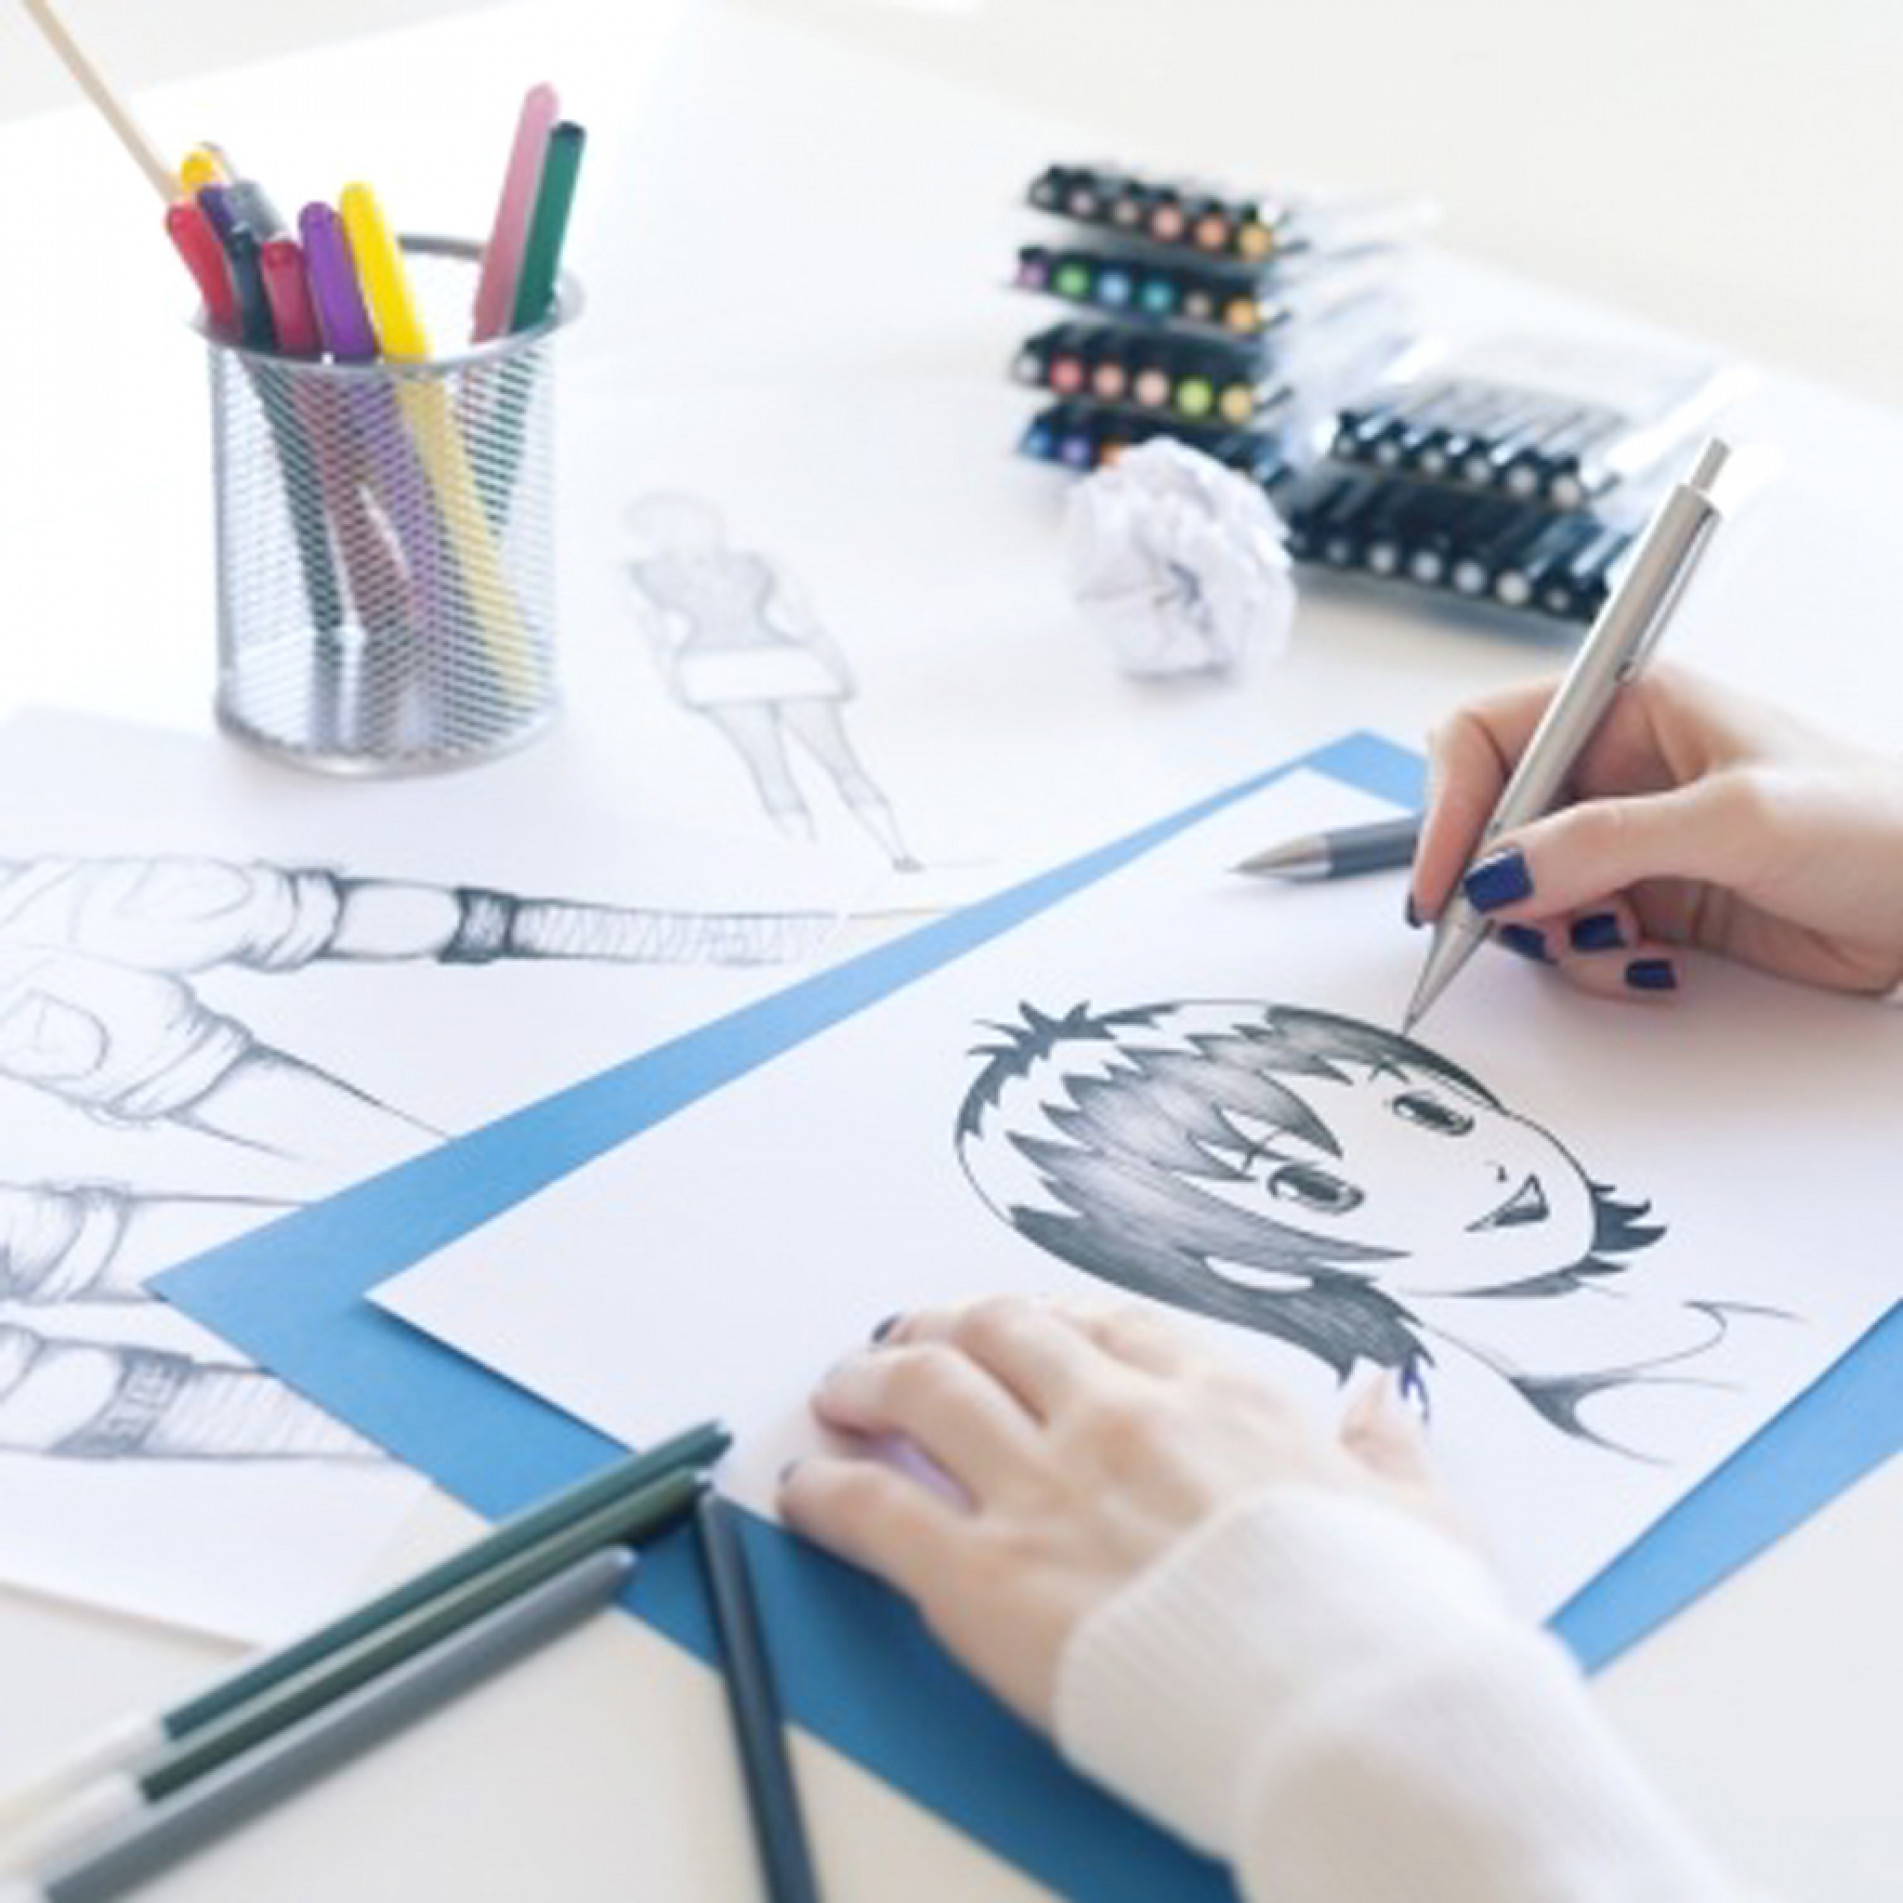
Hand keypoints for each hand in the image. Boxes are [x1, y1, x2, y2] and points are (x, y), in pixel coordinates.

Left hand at [777, 1297, 1456, 1729]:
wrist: (1349, 1712)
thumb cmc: (1392, 1625)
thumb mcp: (1423, 1520)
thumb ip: (1388, 1453)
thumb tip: (1382, 1407)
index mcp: (1217, 1398)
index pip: (1107, 1325)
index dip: (1050, 1320)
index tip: (1025, 1328)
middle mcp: (1117, 1418)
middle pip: (999, 1332)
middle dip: (946, 1326)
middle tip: (910, 1337)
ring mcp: (1045, 1487)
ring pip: (924, 1389)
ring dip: (872, 1379)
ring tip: (843, 1388)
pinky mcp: (985, 1574)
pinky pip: (877, 1509)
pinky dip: (829, 1490)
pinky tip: (806, 1490)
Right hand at [1410, 665, 1902, 999]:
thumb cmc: (1880, 824)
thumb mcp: (1736, 819)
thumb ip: (1607, 842)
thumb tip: (1498, 874)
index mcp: (1627, 708)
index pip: (1488, 739)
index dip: (1450, 807)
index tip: (1443, 883)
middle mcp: (1615, 771)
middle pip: (1492, 824)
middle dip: (1497, 884)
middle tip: (1515, 929)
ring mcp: (1627, 842)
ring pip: (1523, 893)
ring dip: (1551, 932)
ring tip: (1617, 941)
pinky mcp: (1647, 903)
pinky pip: (1571, 938)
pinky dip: (1592, 962)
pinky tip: (1652, 962)